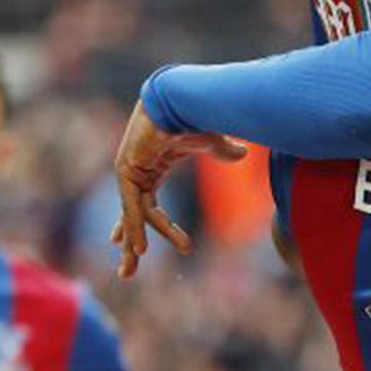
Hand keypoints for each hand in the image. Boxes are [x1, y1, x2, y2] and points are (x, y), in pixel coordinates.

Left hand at [109, 100, 247, 278]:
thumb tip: (243, 153)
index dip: (140, 226)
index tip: (132, 247)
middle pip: (133, 216)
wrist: (181, 98)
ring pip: (132, 215)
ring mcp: (129, 171)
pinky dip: (134, 226)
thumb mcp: (213, 141)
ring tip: (132, 266)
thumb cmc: (194, 114)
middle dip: (130, 245)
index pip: (143, 204)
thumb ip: (225, 151)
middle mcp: (136, 172)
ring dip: (134, 242)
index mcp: (152, 167)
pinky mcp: (126, 170)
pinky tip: (136, 247)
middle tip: (126, 272)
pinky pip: (132, 205)